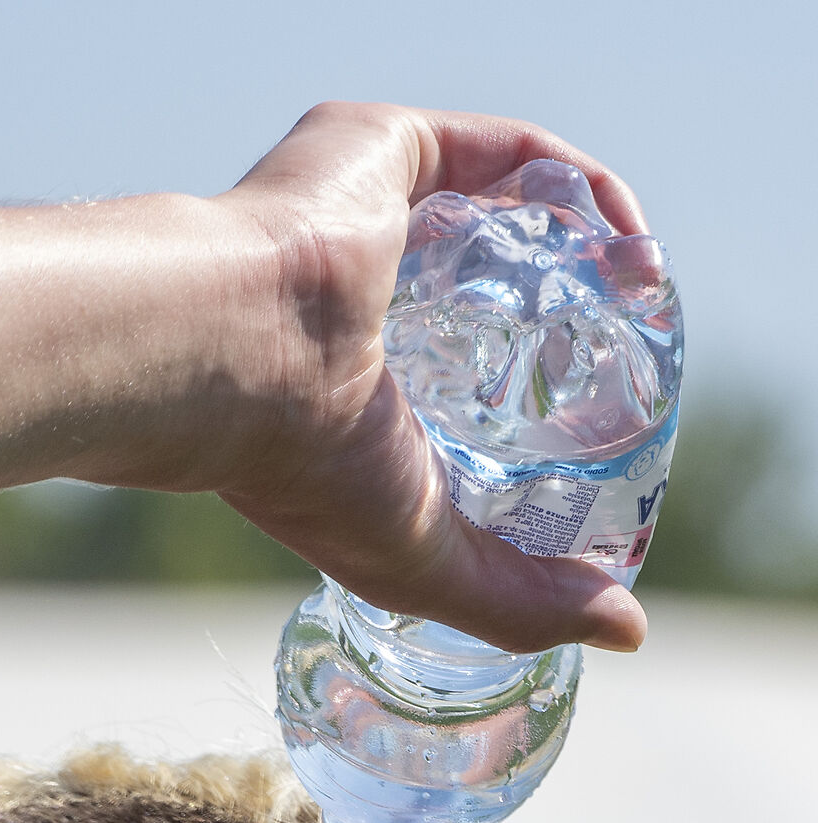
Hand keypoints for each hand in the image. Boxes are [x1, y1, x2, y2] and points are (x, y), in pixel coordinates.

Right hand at [214, 102, 650, 655]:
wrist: (227, 353)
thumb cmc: (295, 465)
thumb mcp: (421, 558)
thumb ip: (518, 599)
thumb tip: (631, 631)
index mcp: (341, 393)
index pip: (449, 391)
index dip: (533, 409)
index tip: (599, 433)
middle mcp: (350, 305)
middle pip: (480, 300)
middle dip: (562, 323)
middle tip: (624, 359)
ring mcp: (368, 222)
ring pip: (498, 220)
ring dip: (579, 249)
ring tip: (636, 290)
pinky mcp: (385, 148)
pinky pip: (505, 156)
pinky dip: (574, 189)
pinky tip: (618, 233)